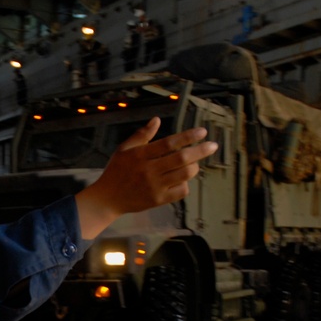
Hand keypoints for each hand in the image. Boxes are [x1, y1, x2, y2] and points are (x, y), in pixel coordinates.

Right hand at [75, 118, 217, 238]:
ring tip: (193, 163)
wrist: (108, 199)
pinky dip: (185, 183)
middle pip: (181, 158)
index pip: (169, 143)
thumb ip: (142, 135)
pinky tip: (181, 179)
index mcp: (140, 155)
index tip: (202, 132)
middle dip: (200, 151)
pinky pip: (181, 191)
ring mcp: (154, 186)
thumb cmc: (117, 171)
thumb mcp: (124, 149)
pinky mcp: (158, 200)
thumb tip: (157, 120)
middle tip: (212, 146)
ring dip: (194, 167)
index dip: (188, 137)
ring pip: (184, 174)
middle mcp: (149, 170)